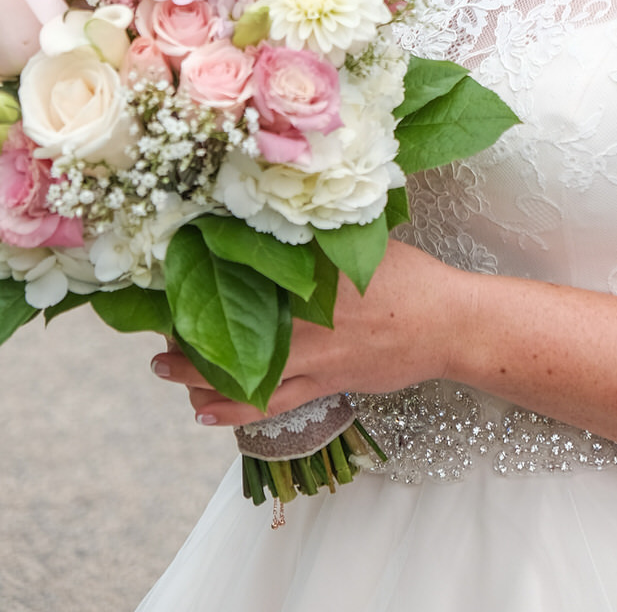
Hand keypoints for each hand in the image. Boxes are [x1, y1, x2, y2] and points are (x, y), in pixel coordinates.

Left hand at [150, 238, 472, 426]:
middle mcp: (306, 317)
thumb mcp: (364, 241)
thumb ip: (320, 236)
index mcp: (313, 273)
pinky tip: (205, 411)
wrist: (449, 323)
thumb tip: (274, 215)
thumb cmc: (412, 277)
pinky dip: (233, 409)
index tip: (168, 274)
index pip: (246, 272)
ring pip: (243, 371)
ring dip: (198, 374)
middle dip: (188, 330)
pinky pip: (270, 403)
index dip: (203, 274)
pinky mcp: (325, 384)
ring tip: (165, 370)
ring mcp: (314, 357)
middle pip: (233, 325)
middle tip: (155, 327)